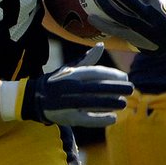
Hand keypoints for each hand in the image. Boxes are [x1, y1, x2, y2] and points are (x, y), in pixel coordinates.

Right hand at [18, 45, 132, 125]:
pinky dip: (100, 119)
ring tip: (124, 103)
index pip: (95, 72)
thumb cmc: (56, 82)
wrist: (34, 98)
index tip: (125, 77)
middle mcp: (71, 87)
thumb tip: (101, 46)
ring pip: (93, 103)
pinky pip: (87, 118)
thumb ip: (87, 60)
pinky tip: (113, 118)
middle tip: (131, 89)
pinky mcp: (68, 117)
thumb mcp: (69, 68)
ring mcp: (69, 102)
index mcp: (72, 74)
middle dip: (116, 88)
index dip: (112, 75)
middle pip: (97, 87)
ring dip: (110, 103)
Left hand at [89, 0, 165, 54]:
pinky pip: (116, 30)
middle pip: (134, 2)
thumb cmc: (165, 12)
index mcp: (159, 2)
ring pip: (123, 17)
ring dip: (109, 8)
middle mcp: (150, 14)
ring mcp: (141, 26)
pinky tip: (90, 18)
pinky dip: (103, 24)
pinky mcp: (133, 36)